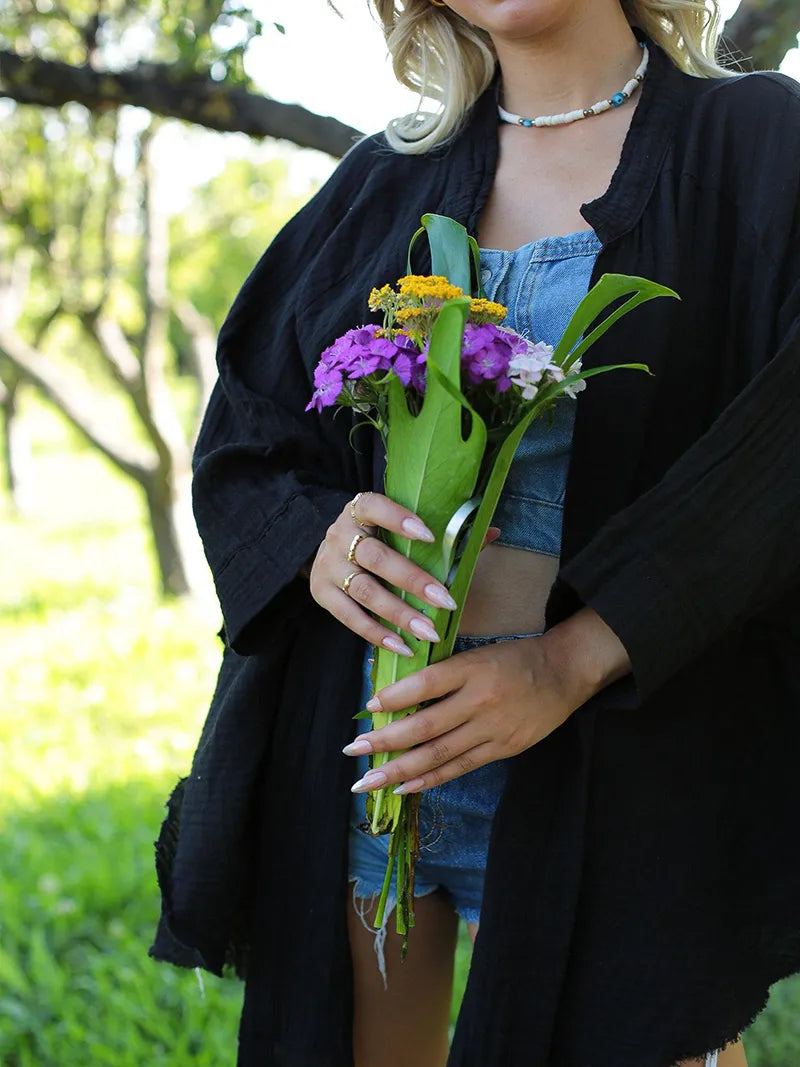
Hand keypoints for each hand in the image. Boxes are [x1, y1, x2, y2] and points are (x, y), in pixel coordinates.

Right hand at [309, 489, 499, 656]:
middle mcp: (338, 535)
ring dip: (399, 613)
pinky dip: (376, 633)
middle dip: (412, 581)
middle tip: (445, 602)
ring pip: (364, 590)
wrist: (331, 551)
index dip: (399, 520)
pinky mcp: (320, 594)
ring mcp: (327, 566)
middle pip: (375, 557)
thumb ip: (445, 531)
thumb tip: (492, 532)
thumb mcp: (401, 528)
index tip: (431, 536)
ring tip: (429, 632)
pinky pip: (349, 617)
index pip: (374, 507)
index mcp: (359, 510)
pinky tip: (402, 646)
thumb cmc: (379, 538)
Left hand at [343, 607, 630, 793]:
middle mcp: (481, 700)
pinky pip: (460, 768)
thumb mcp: (478, 653)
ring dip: (400, 769)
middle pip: (427, 726)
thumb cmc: (513, 658)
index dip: (397, 697)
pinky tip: (404, 787)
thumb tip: (397, 695)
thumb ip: (444, 673)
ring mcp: (492, 729)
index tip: (368, 707)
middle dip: (386, 741)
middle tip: (353, 750)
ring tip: (368, 780)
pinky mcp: (502, 749)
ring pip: (439, 754)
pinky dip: (430, 779)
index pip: (428, 683)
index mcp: (473, 668)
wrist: (564, 673)